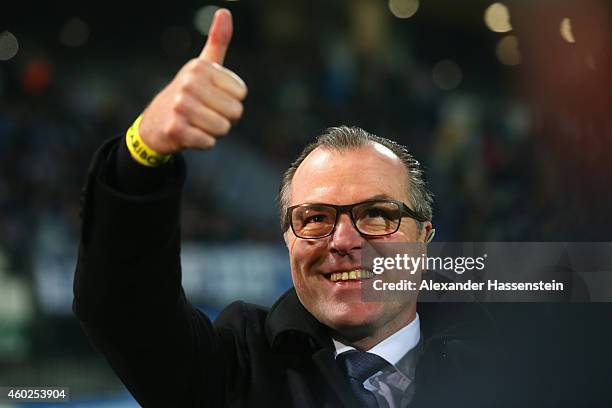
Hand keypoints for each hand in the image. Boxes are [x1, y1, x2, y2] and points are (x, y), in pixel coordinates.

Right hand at [138, 8, 246, 154]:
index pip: (241, 94)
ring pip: (223, 128)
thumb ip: (218, 41)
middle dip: (225, 118)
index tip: (214, 98)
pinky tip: (191, 134)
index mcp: (200, 68)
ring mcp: (181, 107)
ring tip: (199, 123)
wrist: (155, 122)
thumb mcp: (203, 65)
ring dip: (215, 131)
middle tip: (206, 113)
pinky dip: (204, 143)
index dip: (232, 101)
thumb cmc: (188, 93)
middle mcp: (189, 84)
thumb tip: (224, 12)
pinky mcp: (176, 130)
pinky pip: (209, 142)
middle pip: (234, 112)